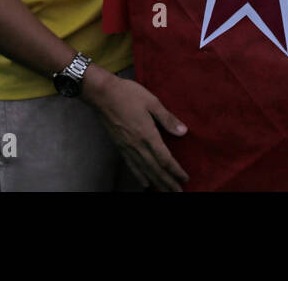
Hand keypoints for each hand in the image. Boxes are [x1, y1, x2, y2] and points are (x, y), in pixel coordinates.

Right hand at [82, 65, 188, 190]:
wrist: (102, 93)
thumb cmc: (128, 94)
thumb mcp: (152, 101)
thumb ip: (167, 118)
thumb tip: (183, 132)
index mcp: (148, 135)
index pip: (165, 159)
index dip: (176, 171)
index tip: (185, 178)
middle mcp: (137, 145)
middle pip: (156, 169)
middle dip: (168, 183)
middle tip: (179, 193)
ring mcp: (127, 147)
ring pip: (144, 171)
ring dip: (157, 183)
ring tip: (165, 192)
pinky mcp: (119, 146)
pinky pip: (131, 166)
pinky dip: (140, 176)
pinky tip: (145, 183)